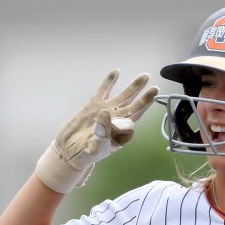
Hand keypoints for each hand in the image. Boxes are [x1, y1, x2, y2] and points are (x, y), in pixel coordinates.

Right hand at [36, 69, 158, 192]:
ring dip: (134, 87)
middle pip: (134, 106)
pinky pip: (104, 90)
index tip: (121, 121)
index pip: (132, 121)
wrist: (68, 150)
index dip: (131, 120)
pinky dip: (110, 81)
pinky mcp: (94, 104)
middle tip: (156, 88)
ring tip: (145, 76)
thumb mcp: (95, 146)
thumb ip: (102, 131)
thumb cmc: (85, 153)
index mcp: (120, 132)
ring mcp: (106, 110)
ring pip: (123, 96)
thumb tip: (106, 112)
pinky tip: (117, 71)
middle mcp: (116, 119)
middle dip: (145, 97)